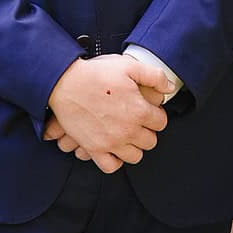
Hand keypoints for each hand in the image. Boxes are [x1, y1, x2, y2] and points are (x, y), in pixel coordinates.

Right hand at [47, 55, 170, 172]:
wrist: (63, 81)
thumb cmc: (95, 72)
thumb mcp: (128, 65)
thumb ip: (155, 76)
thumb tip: (170, 87)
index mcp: (139, 111)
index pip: (161, 122)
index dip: (155, 114)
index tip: (146, 109)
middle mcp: (128, 130)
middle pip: (150, 141)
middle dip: (146, 131)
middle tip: (135, 121)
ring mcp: (111, 142)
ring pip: (135, 156)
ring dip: (133, 146)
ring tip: (125, 135)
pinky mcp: (93, 148)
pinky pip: (111, 166)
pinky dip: (114, 161)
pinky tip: (112, 148)